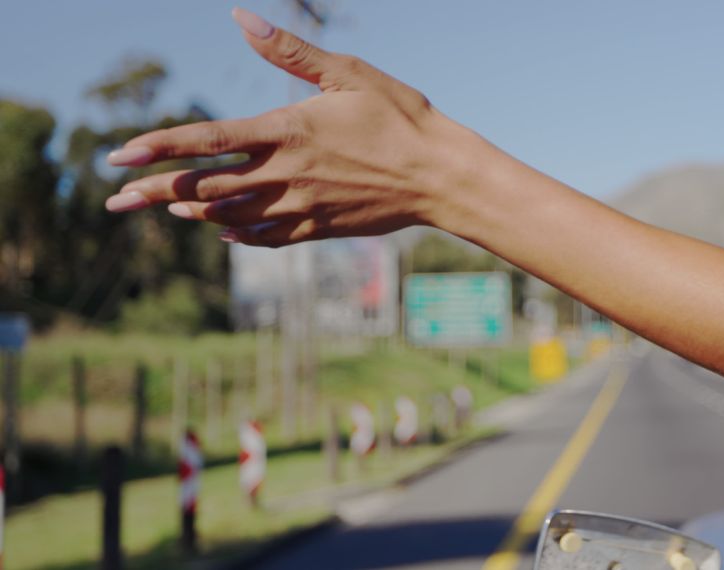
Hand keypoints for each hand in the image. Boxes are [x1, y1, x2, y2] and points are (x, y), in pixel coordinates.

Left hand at [105, 8, 463, 246]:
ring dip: (191, 209)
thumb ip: (291, 52)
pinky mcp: (319, 227)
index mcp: (288, 130)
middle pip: (206, 184)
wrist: (441, 176)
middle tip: (115, 200)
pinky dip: (237, 233)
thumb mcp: (348, 73)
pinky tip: (220, 229)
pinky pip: (267, 237)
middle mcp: (286, 173)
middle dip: (154, 191)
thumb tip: (242, 19)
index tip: (118, 156)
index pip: (207, 139)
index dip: (158, 147)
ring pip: (230, 213)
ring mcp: (301, 205)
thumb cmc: (400, 117)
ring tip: (162, 206)